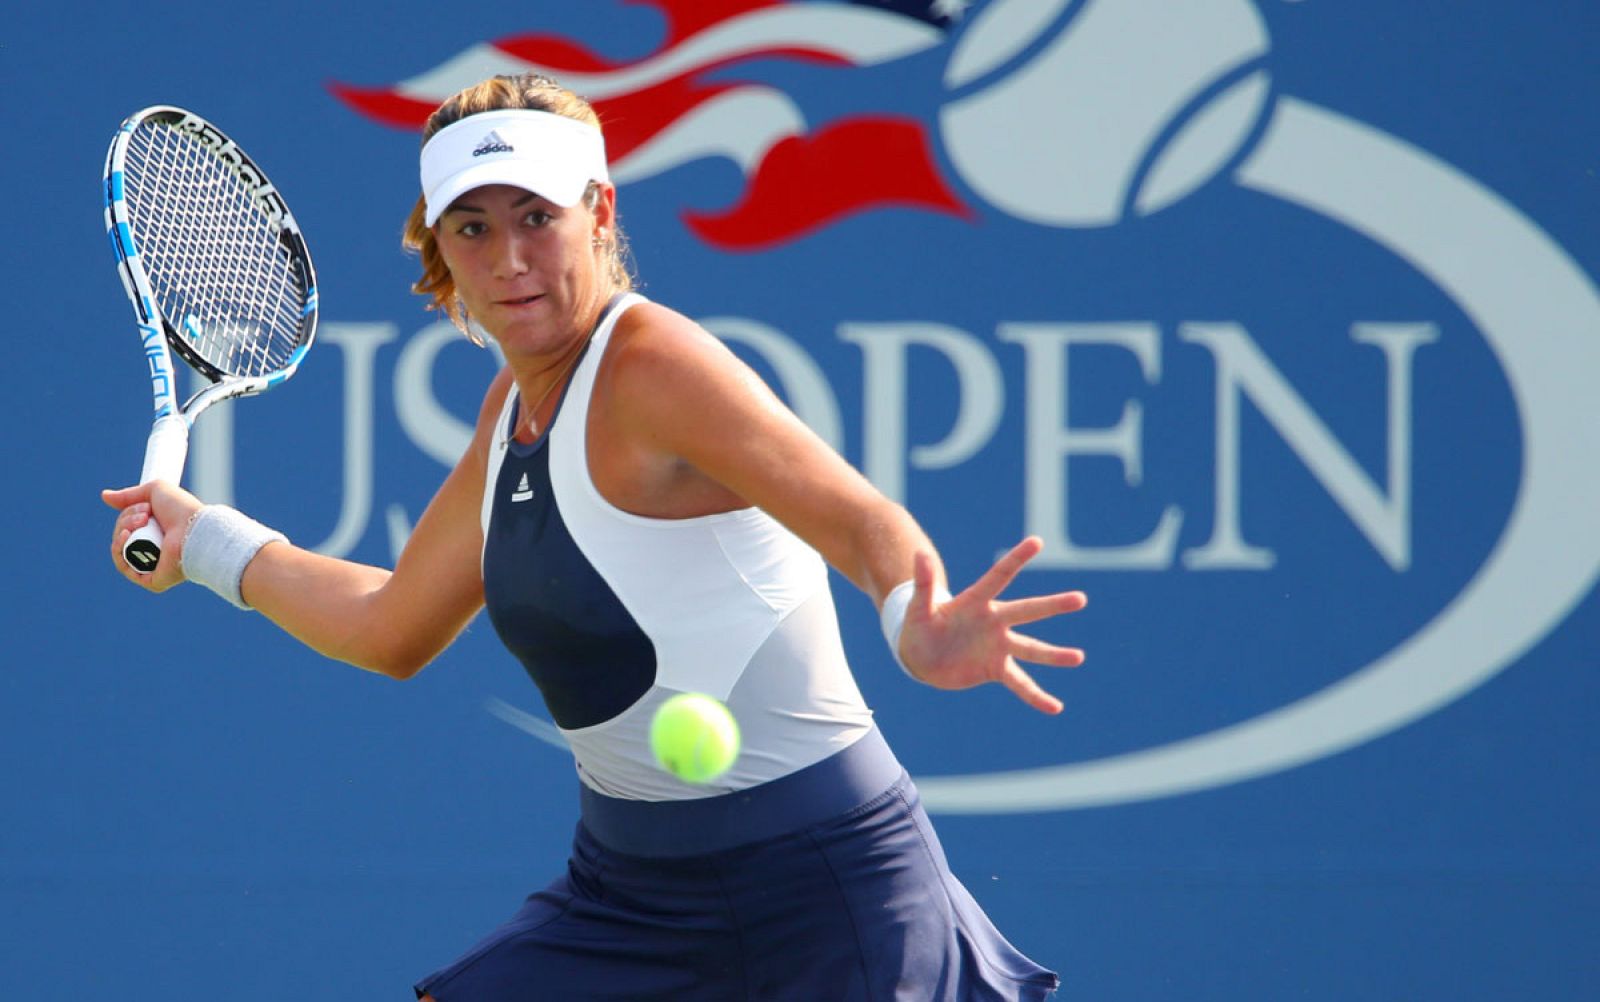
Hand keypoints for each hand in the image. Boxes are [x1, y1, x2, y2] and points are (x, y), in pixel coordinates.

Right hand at [101, 480, 203, 591]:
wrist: (194, 528)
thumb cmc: (181, 510)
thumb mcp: (154, 492)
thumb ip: (130, 495)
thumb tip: (105, 496)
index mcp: (156, 533)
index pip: (129, 527)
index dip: (128, 515)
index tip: (145, 506)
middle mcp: (155, 551)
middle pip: (122, 536)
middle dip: (127, 521)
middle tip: (146, 515)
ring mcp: (153, 567)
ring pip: (121, 550)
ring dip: (122, 532)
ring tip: (141, 523)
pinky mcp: (152, 580)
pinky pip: (125, 568)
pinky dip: (119, 551)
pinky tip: (124, 537)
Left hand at [896, 536, 1086, 713]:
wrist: (921, 657)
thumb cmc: (919, 626)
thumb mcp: (917, 608)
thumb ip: (923, 584)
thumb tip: (920, 553)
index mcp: (976, 601)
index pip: (1000, 576)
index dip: (1017, 559)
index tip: (1037, 541)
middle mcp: (994, 621)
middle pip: (1027, 611)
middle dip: (1053, 606)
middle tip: (1080, 599)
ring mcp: (998, 645)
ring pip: (1031, 649)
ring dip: (1054, 655)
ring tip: (1078, 657)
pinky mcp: (996, 668)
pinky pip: (1020, 683)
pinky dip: (1036, 696)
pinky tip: (1055, 707)